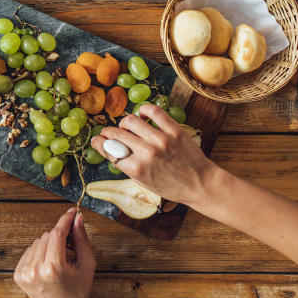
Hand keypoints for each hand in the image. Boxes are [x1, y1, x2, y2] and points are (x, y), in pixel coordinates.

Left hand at [13, 208, 95, 297]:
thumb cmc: (78, 291)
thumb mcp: (87, 264)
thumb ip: (82, 239)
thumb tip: (77, 218)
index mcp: (53, 269)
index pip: (57, 234)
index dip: (65, 220)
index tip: (72, 212)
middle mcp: (36, 270)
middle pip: (47, 236)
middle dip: (60, 237)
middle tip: (70, 247)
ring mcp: (24, 273)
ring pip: (38, 242)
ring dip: (49, 245)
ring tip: (59, 259)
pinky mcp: (18, 275)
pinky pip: (29, 251)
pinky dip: (39, 252)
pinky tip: (48, 263)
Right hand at [90, 104, 220, 207]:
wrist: (200, 184)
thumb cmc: (171, 187)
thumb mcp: (143, 182)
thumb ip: (126, 165)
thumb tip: (110, 148)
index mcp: (136, 169)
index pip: (108, 149)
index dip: (98, 143)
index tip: (97, 140)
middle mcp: (146, 153)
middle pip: (116, 134)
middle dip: (107, 132)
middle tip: (108, 133)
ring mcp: (160, 140)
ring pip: (131, 120)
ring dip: (124, 122)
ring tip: (127, 126)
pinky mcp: (174, 130)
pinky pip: (153, 111)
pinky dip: (144, 110)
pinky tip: (143, 115)